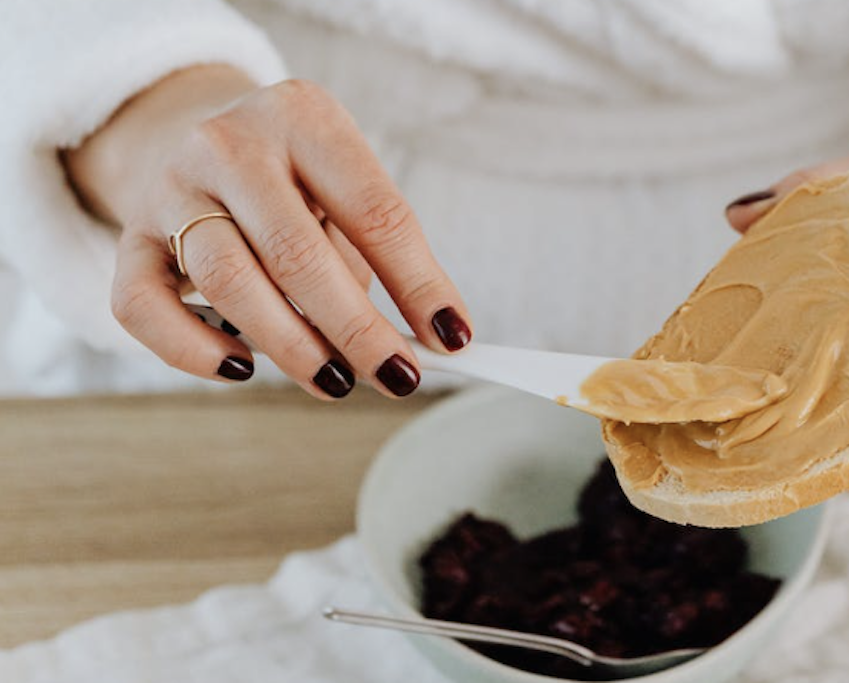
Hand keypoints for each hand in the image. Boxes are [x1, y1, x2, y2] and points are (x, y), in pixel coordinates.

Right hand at [65, 66, 471, 398]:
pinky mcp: (129, 237)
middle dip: (357, 329)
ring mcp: (170, 188)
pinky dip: (192, 350)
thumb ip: (378, 254)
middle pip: (298, 253)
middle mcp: (229, 144)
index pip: (375, 211)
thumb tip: (424, 339)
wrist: (191, 132)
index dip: (419, 283)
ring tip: (336, 381)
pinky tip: (241, 370)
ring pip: (228, 282)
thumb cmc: (295, 180)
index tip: (452, 337)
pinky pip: (145, 307)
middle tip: (398, 377)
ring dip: (291, 346)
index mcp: (305, 120)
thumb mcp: (344, 189)